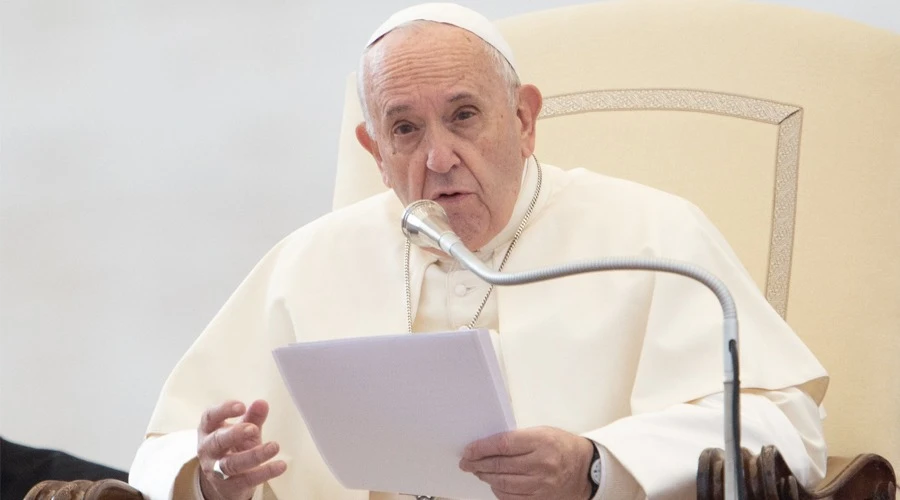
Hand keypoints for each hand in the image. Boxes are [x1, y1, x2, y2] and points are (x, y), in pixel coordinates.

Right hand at [197, 400, 286, 499]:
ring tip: (274, 446)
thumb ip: (252, 417)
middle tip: (253, 428)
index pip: (210, 417)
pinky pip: (247, 480)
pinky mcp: (230, 486)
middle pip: (217, 441)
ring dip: (254, 455)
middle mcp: (209, 450)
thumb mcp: (243, 430)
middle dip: (235, 434)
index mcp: (209, 430)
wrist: (224, 482)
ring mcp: (216, 470)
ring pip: (231, 464)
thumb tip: (262, 403)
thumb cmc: (233, 448)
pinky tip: (280, 465)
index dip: (224, 410)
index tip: (241, 406)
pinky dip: (265, 472)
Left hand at [458, 426, 593, 499]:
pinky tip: (494, 484)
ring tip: (478, 471)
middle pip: (500, 465)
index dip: (481, 448)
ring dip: (486, 477)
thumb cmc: (562, 446)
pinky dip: (499, 491)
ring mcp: (541, 485)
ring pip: (503, 483)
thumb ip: (517, 438)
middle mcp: (541, 464)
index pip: (503, 444)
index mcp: (541, 442)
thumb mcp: (542, 432)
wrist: (586, 469)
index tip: (469, 449)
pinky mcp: (541, 499)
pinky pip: (512, 498)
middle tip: (467, 462)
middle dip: (478, 463)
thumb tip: (488, 445)